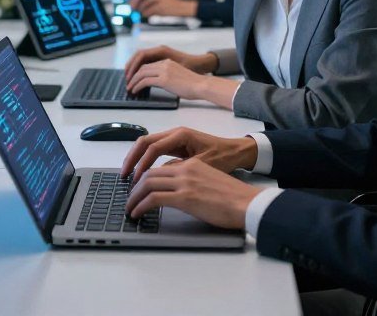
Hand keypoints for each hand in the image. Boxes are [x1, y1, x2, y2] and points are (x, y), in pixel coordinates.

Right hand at [120, 126, 257, 183]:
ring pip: (147, 144)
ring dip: (136, 157)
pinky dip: (145, 158)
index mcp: (181, 135)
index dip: (142, 164)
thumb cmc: (224, 157)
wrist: (237, 151)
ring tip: (128, 174)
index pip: (154, 148)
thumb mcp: (203, 165)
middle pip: (145, 141)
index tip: (136, 179)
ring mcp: (174, 138)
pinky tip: (141, 172)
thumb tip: (159, 177)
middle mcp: (175, 133)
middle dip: (132, 158)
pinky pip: (155, 149)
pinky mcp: (176, 145)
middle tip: (124, 175)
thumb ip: (181, 169)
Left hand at [125, 157, 260, 228]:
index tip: (138, 188)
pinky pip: (153, 198)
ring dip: (134, 197)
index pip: (160, 167)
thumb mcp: (209, 181)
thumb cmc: (233, 197)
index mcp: (192, 164)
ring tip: (130, 208)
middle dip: (135, 187)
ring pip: (148, 184)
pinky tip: (137, 213)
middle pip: (150, 173)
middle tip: (129, 198)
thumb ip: (192, 181)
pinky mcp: (184, 197)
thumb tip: (178, 193)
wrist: (247, 203)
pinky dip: (140, 205)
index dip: (145, 178)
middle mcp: (186, 169)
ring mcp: (184, 182)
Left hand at [127, 59, 207, 98]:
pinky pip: (146, 81)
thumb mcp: (177, 77)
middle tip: (128, 83)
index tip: (134, 78)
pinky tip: (136, 90)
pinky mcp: (164, 79)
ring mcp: (164, 70)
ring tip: (130, 88)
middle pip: (143, 67)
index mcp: (168, 62)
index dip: (139, 71)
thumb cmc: (193, 85)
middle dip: (133, 75)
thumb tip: (157, 83)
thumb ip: (167, 77)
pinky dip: (138, 85)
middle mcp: (165, 64)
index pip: (148, 64)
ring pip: (142, 73)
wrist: (201, 85)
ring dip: (133, 81)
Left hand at [129, 0, 197, 17]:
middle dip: (136, 0)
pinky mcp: (161, 7)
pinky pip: (149, 9)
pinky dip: (145, 13)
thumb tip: (137, 5)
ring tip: (141, 12)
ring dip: (141, 8)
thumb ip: (150, 0)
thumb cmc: (171, 6)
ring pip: (146, 2)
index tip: (132, 0)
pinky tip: (145, 15)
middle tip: (132, 7)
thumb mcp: (161, 0)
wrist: (183, 8)